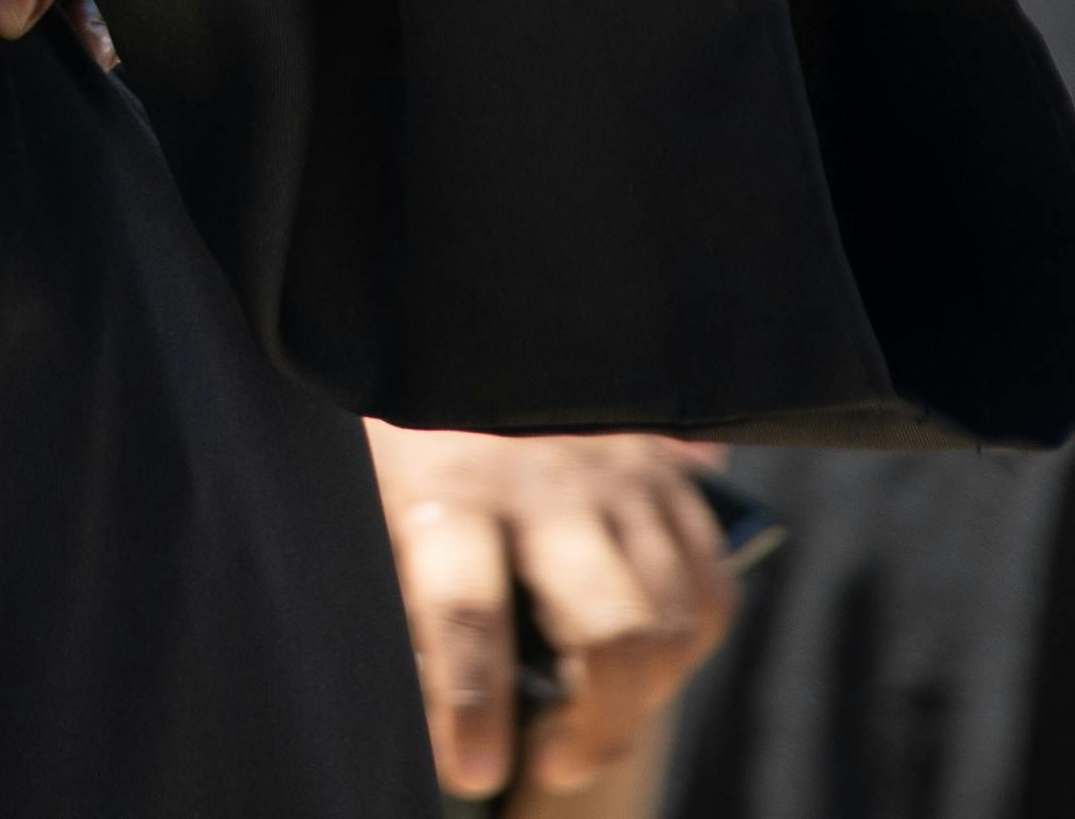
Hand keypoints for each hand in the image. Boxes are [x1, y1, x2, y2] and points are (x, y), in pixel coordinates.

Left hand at [368, 423, 740, 801]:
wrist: (457, 303)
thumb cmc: (401, 426)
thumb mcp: (366, 488)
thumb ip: (395, 585)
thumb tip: (424, 703)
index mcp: (447, 482)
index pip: (466, 610)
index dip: (471, 706)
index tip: (471, 773)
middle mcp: (547, 480)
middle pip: (612, 631)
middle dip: (595, 727)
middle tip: (548, 765)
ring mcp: (622, 473)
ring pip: (673, 620)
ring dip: (641, 700)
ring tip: (585, 729)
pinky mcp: (669, 469)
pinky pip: (708, 585)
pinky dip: (685, 647)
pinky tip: (641, 671)